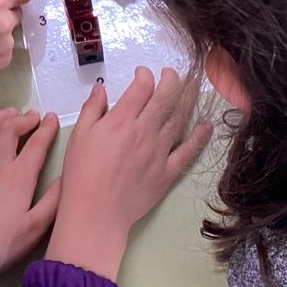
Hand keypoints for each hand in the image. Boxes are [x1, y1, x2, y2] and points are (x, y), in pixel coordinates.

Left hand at [0, 108, 60, 286]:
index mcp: (19, 177)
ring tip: (10, 113)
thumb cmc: (0, 245)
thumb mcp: (35, 228)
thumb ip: (54, 201)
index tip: (53, 118)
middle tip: (33, 116)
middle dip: (24, 119)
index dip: (47, 128)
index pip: (36, 144)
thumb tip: (67, 177)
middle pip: (10, 129)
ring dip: (2, 117)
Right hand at [46, 68, 210, 280]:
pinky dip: (199, 137)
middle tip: (172, 73)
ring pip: (179, 119)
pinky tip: (207, 125)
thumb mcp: (79, 136)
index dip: (144, 75)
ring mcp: (159, 152)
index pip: (141, 87)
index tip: (142, 73)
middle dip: (172, 80)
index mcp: (121, 121)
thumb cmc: (82, 175)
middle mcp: (144, 132)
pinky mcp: (167, 172)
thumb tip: (101, 89)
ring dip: (188, 99)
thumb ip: (92, 109)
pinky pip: (187, 152)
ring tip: (194, 86)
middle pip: (165, 98)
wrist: (96, 213)